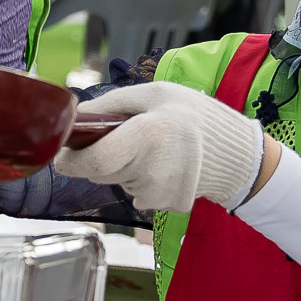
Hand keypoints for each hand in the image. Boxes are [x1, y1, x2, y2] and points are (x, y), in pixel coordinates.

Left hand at [55, 81, 273, 211]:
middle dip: (99, 154)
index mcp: (145, 137)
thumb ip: (111, 103)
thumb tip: (75, 115)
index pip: (91, 161)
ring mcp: (156, 194)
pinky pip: (133, 191)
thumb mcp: (156, 93)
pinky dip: (138, 178)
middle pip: (98, 170)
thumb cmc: (195, 116)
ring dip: (121, 165)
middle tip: (122, 136)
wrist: (237, 154)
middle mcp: (148, 171)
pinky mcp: (161, 206)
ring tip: (150, 147)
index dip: (70, 159)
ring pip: (115, 180)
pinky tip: (160, 164)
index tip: (64, 151)